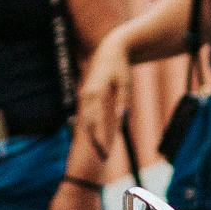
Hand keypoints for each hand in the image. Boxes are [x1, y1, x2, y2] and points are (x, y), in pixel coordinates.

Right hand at [76, 40, 133, 163]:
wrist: (110, 50)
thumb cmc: (120, 67)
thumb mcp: (126, 84)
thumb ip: (122, 102)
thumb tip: (121, 120)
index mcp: (96, 93)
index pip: (95, 121)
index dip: (99, 139)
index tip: (105, 153)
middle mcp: (86, 95)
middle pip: (86, 125)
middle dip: (93, 143)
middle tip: (102, 159)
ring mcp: (84, 95)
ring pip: (85, 121)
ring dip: (91, 137)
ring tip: (99, 153)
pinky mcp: (85, 96)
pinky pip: (86, 116)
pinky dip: (91, 128)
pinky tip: (95, 139)